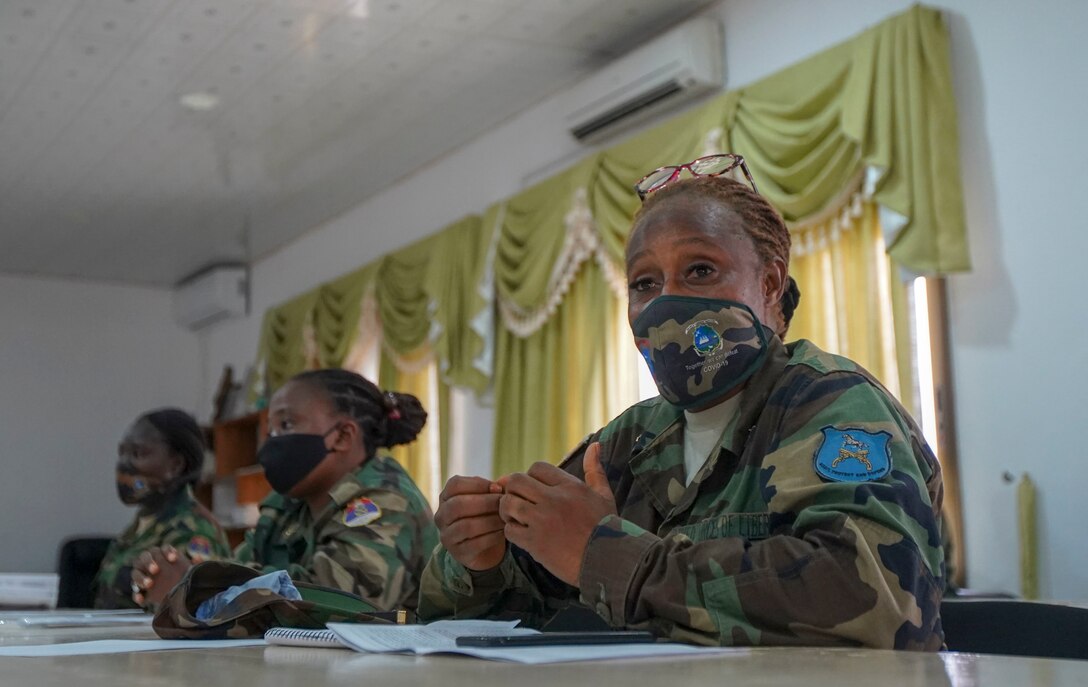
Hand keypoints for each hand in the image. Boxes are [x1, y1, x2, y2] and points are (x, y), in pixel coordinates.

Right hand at [131, 545, 191, 607]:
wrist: (175, 592)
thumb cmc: (182, 576)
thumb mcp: (189, 571)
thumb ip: (193, 565)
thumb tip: (197, 558)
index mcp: (163, 554)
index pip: (163, 548)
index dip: (167, 551)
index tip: (174, 559)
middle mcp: (149, 562)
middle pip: (144, 557)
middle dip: (149, 562)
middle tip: (156, 570)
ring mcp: (141, 575)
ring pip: (135, 573)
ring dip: (141, 578)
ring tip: (149, 584)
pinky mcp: (139, 590)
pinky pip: (134, 592)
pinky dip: (137, 595)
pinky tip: (142, 599)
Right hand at [434, 475, 506, 571]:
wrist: (484, 547)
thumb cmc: (485, 515)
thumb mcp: (486, 499)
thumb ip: (492, 490)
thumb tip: (498, 487)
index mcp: (445, 497)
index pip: (455, 485)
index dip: (478, 484)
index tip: (498, 488)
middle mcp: (441, 516)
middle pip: (458, 505)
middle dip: (485, 502)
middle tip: (504, 503)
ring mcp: (446, 536)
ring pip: (466, 526)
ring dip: (490, 520)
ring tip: (505, 518)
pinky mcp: (457, 552)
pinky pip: (474, 544)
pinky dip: (492, 536)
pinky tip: (503, 532)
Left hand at [499, 443, 615, 585]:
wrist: (609, 561)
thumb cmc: (607, 528)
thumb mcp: (604, 495)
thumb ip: (594, 470)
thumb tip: (595, 445)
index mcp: (570, 486)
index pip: (538, 468)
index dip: (531, 476)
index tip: (533, 489)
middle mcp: (554, 500)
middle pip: (516, 481)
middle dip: (512, 490)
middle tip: (518, 501)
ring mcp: (542, 521)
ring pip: (508, 504)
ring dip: (507, 511)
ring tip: (515, 518)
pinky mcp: (535, 543)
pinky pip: (509, 530)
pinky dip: (511, 532)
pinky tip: (521, 535)